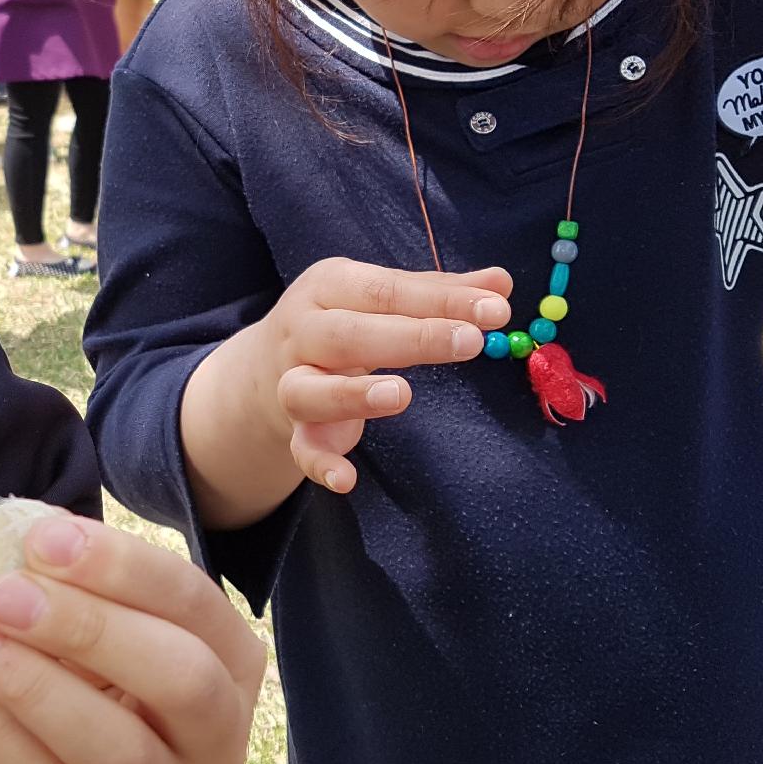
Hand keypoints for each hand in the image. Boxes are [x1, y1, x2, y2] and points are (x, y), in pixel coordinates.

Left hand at [0, 514, 265, 763]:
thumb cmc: (104, 666)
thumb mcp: (109, 616)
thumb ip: (78, 577)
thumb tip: (22, 537)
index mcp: (233, 660)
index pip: (193, 604)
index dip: (120, 567)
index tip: (42, 538)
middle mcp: (218, 736)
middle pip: (180, 682)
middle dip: (90, 629)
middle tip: (7, 593)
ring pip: (117, 753)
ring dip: (36, 687)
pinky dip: (1, 727)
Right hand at [253, 258, 512, 492]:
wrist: (263, 366)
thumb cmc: (342, 321)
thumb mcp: (380, 297)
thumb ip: (438, 292)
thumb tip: (499, 283)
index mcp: (329, 287)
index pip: (388, 290)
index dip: (442, 299)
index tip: (494, 309)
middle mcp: (303, 331)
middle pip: (349, 334)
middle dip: (412, 338)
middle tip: (470, 342)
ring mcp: (292, 381)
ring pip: (309, 389)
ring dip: (352, 394)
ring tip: (401, 394)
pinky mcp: (294, 429)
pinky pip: (301, 449)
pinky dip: (321, 464)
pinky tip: (347, 480)